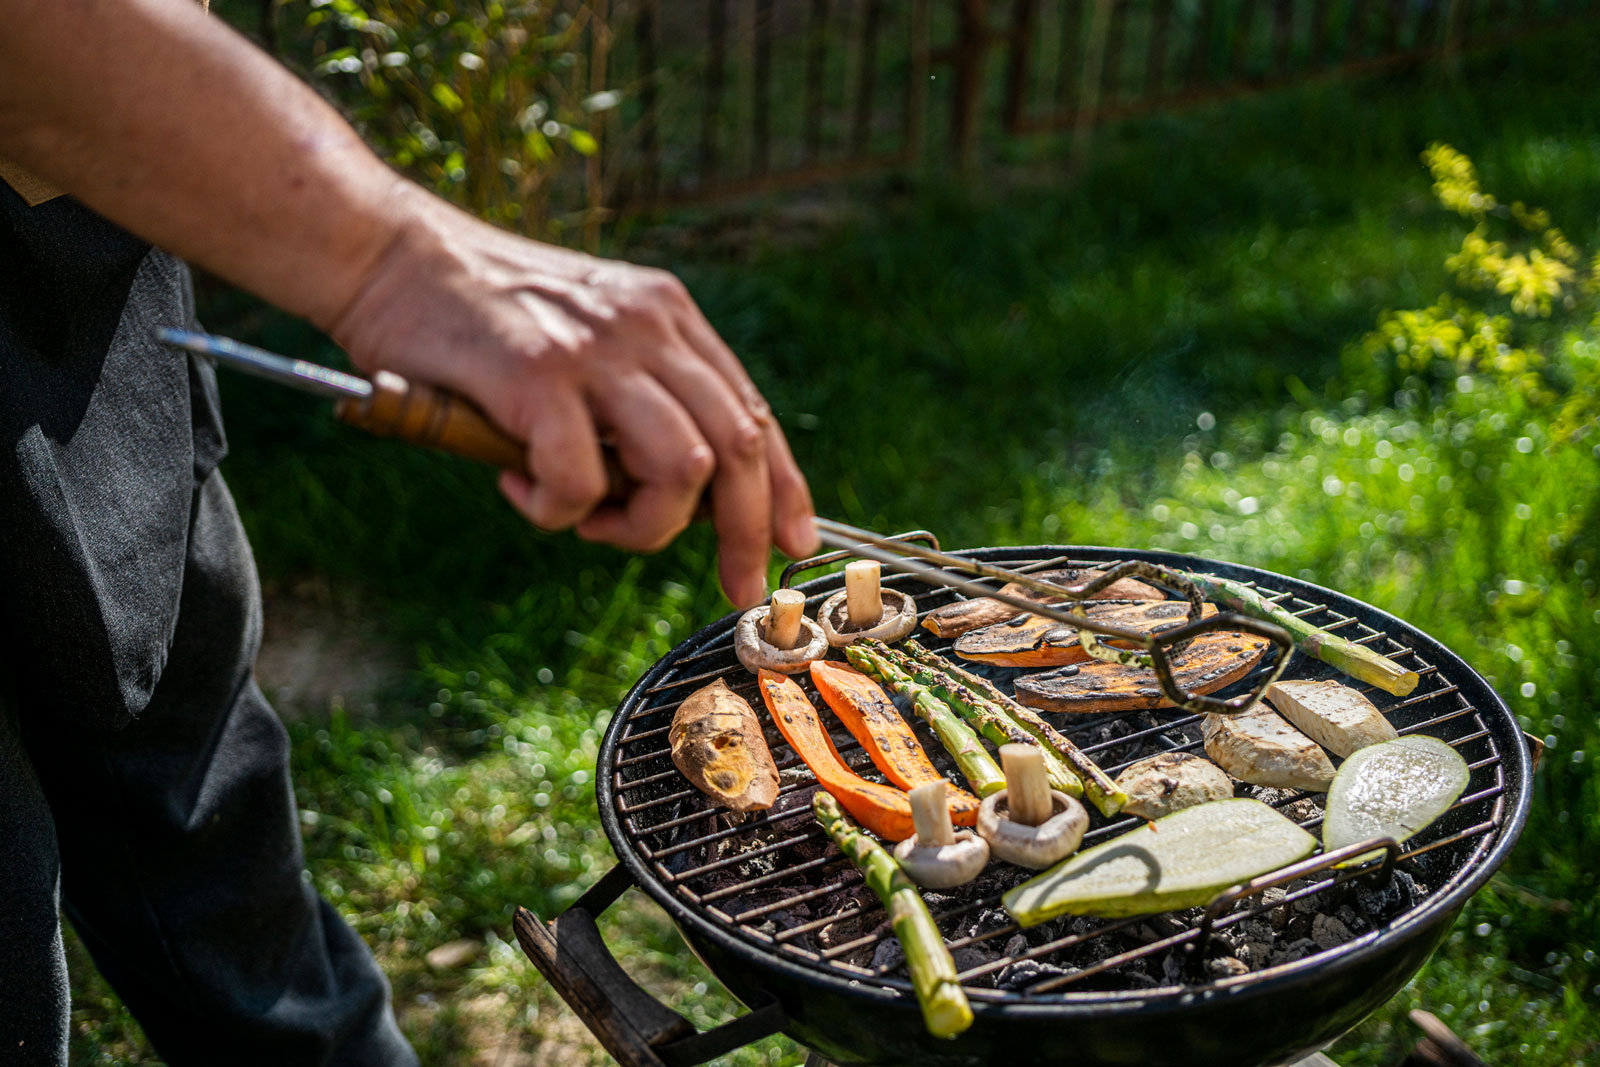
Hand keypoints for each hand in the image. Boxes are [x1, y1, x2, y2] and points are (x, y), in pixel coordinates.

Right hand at [329, 187, 817, 606]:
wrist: (384, 254)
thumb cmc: (477, 315)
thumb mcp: (586, 336)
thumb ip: (636, 397)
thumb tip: (680, 495)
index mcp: (668, 316)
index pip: (753, 413)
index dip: (784, 488)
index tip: (792, 544)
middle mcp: (647, 327)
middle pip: (738, 446)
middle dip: (746, 532)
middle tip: (735, 586)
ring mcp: (595, 350)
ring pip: (682, 469)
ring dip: (643, 524)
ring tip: (590, 519)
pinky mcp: (536, 375)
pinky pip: (581, 482)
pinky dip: (557, 510)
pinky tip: (520, 488)